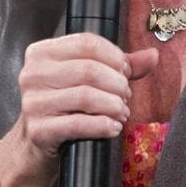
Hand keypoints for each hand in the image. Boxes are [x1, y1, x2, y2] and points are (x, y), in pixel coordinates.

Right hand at [0, 33, 158, 186]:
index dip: (114, 56)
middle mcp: (32, 74)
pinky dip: (103, 125)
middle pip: (89, 69)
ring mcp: (32, 103)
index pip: (87, 43)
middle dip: (117, 84)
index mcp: (41, 52)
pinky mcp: (38, 130)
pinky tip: (113, 127)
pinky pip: (79, 124)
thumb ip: (119, 65)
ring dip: (113, 105)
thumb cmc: (65, 105)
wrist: (37, 144)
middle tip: (126, 96)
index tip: (125, 71)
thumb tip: (152, 56)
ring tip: (121, 112)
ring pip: (86, 96)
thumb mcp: (87, 78)